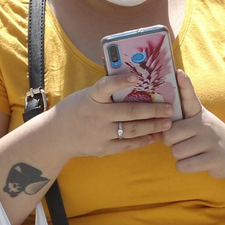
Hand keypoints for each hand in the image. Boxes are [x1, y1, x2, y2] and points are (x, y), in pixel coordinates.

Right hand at [46, 71, 175, 158]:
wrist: (55, 136)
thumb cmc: (76, 109)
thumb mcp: (86, 95)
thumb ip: (106, 92)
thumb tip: (135, 80)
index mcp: (91, 98)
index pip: (105, 86)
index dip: (121, 81)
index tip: (136, 76)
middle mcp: (96, 116)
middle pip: (129, 112)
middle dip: (152, 110)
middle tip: (169, 108)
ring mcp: (99, 134)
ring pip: (132, 130)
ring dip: (152, 126)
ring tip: (167, 123)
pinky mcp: (102, 148)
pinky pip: (127, 145)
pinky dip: (142, 140)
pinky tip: (154, 136)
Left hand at [164, 70, 224, 177]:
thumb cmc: (210, 139)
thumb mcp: (200, 123)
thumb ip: (179, 122)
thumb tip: (153, 127)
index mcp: (199, 113)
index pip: (190, 97)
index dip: (184, 85)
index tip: (179, 72)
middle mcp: (204, 124)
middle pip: (170, 134)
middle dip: (171, 143)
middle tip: (183, 142)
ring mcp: (210, 141)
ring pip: (176, 151)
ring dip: (180, 156)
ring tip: (193, 152)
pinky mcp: (213, 158)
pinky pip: (183, 165)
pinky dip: (184, 166)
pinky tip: (195, 162)